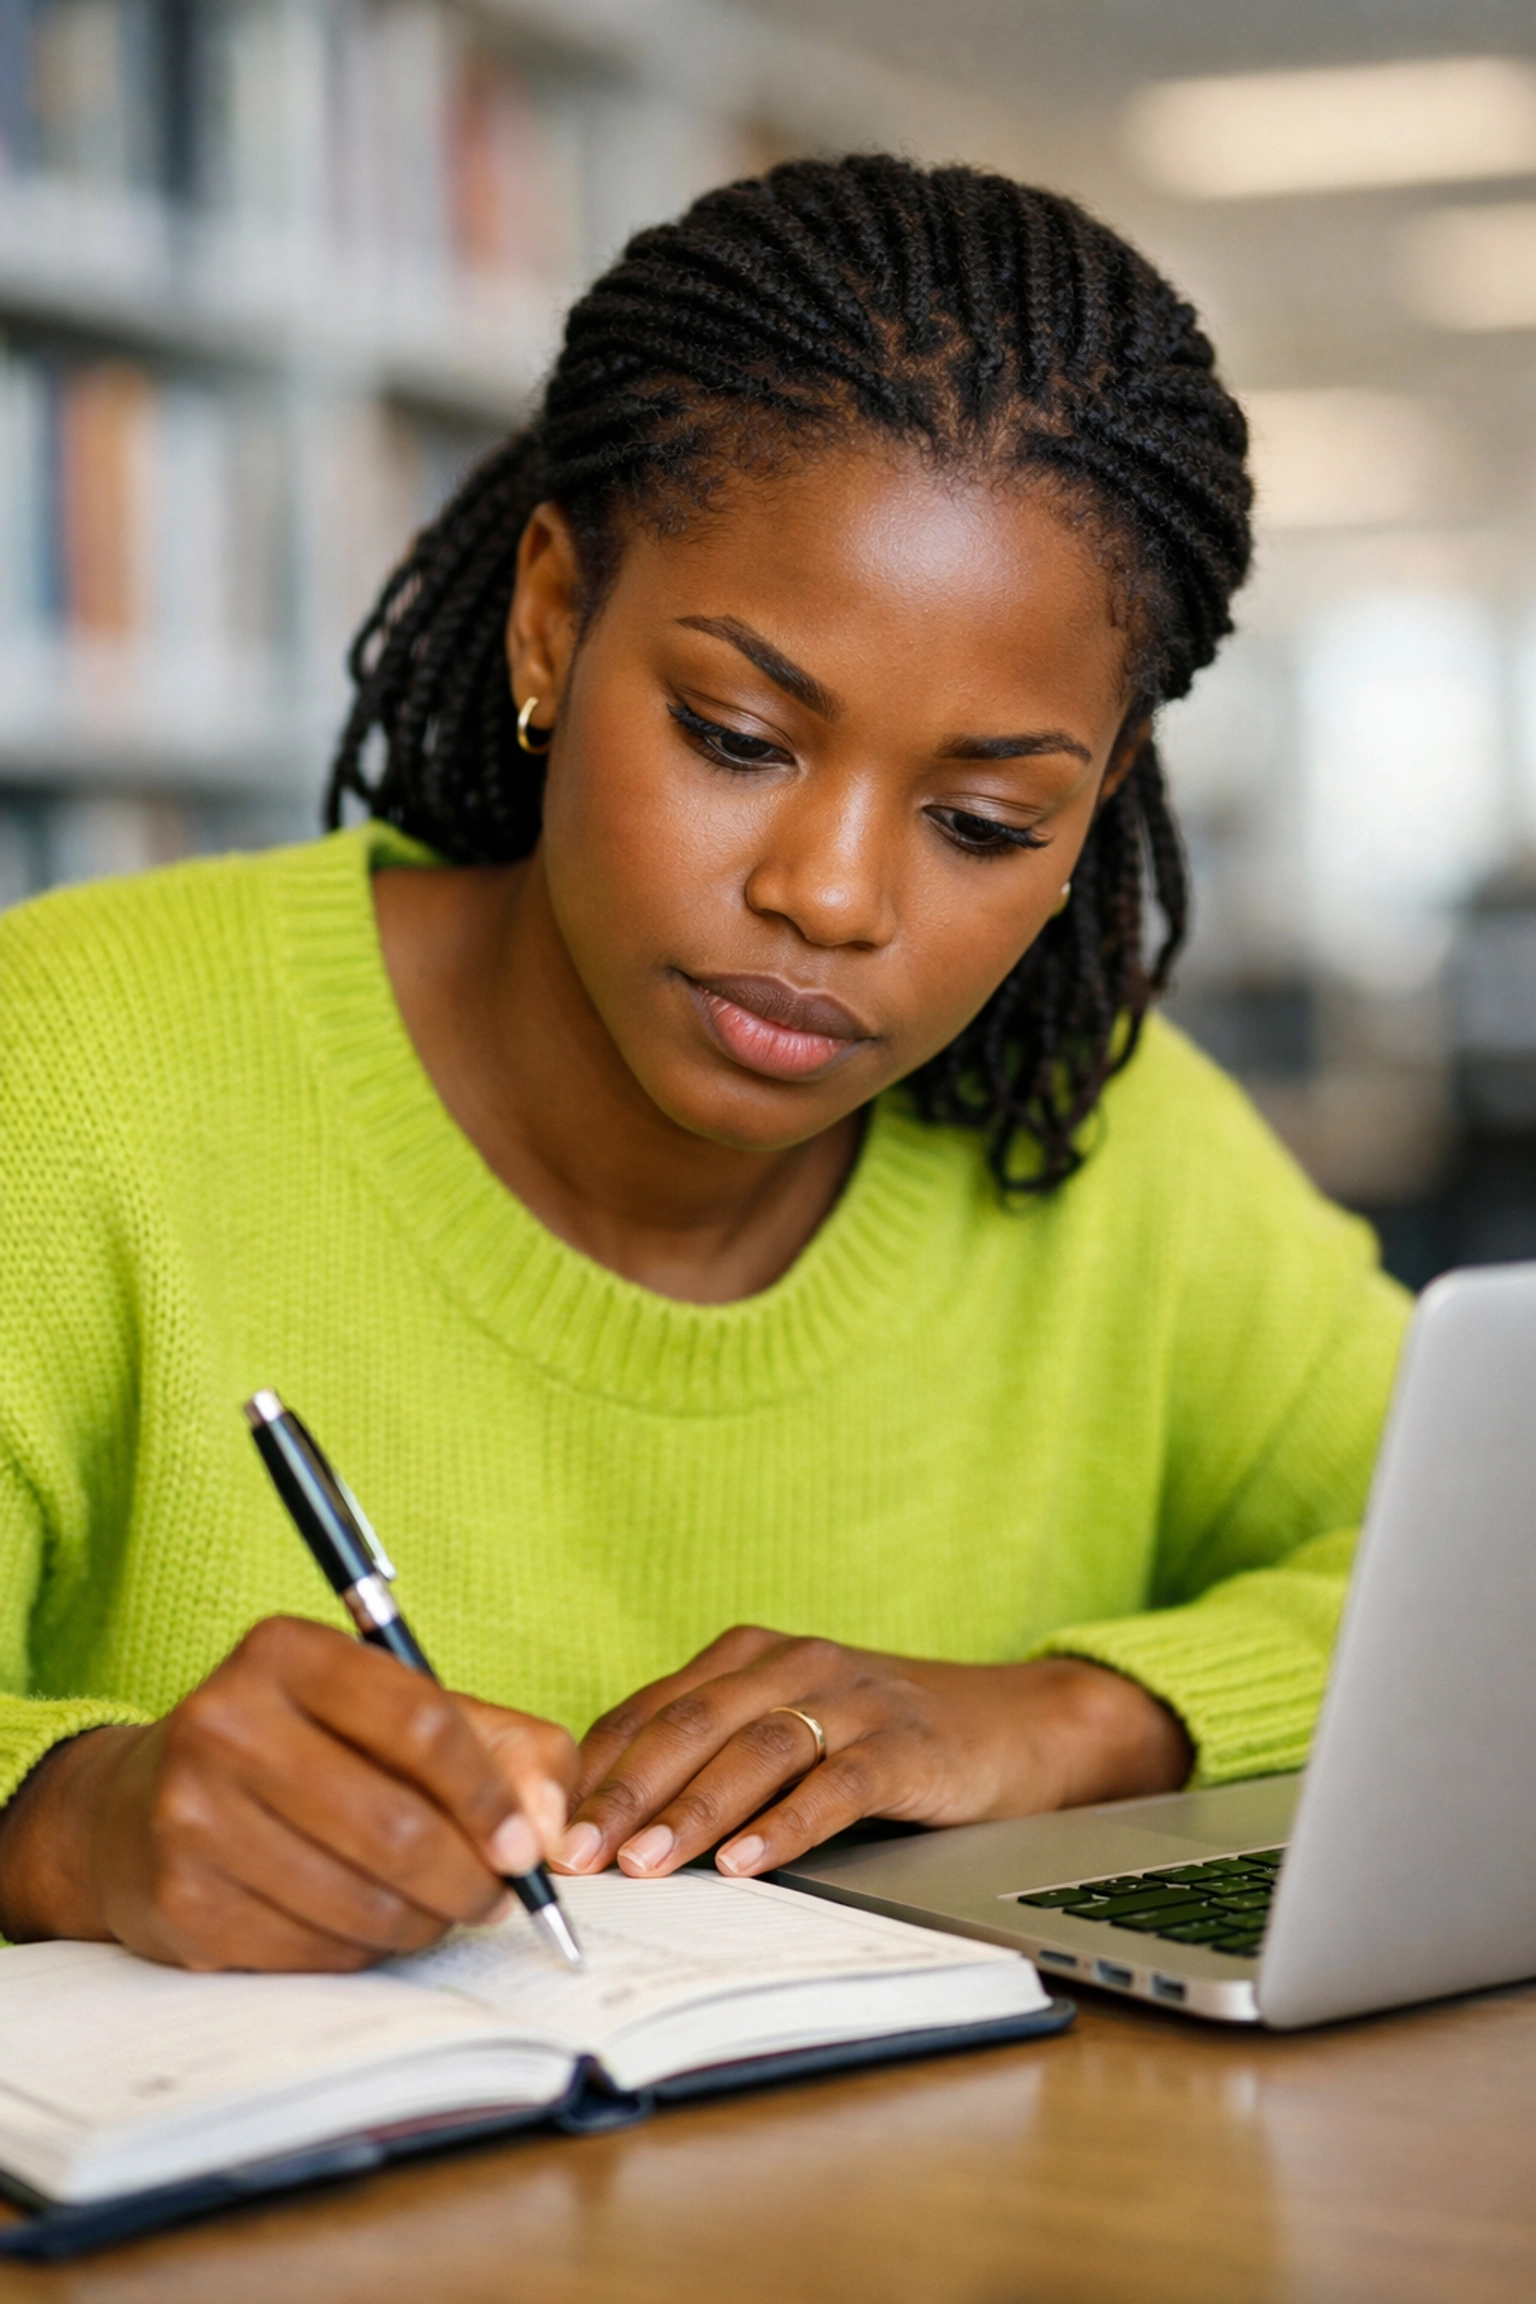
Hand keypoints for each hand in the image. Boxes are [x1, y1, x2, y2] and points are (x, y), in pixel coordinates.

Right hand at [0, 1617, 576, 1970]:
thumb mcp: (403, 1713)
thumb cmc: (305, 1751)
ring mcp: (192, 1814)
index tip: (525, 1847)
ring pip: (360, 1900)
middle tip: (495, 1898)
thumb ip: (508, 1751)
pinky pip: (313, 1952)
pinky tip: (363, 1927)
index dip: (490, 1796)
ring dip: (422, 1923)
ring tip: (433, 1911)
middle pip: (395, 1825)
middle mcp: (226, 1721)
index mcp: (288, 1653)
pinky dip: (361, 1952)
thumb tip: (550, 1833)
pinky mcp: (179, 1901)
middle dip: (468, 1878)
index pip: (420, 1723)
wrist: (136, 1808)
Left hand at [553, 1627, 1191, 1881]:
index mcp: (749, 1656)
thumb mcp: (786, 1734)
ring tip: (648, 1865)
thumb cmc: (877, 1740)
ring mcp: (852, 1698)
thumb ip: (709, 1760)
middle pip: (692, 1723)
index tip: (546, 1828)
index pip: (652, 1711)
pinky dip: (788, 1824)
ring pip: (756, 1749)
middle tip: (579, 1853)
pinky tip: (749, 1863)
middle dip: (627, 1793)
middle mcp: (793, 1663)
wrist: (1012, 1725)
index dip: (595, 1771)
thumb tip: (607, 1827)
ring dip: (694, 1810)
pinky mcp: (906, 1743)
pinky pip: (837, 1783)